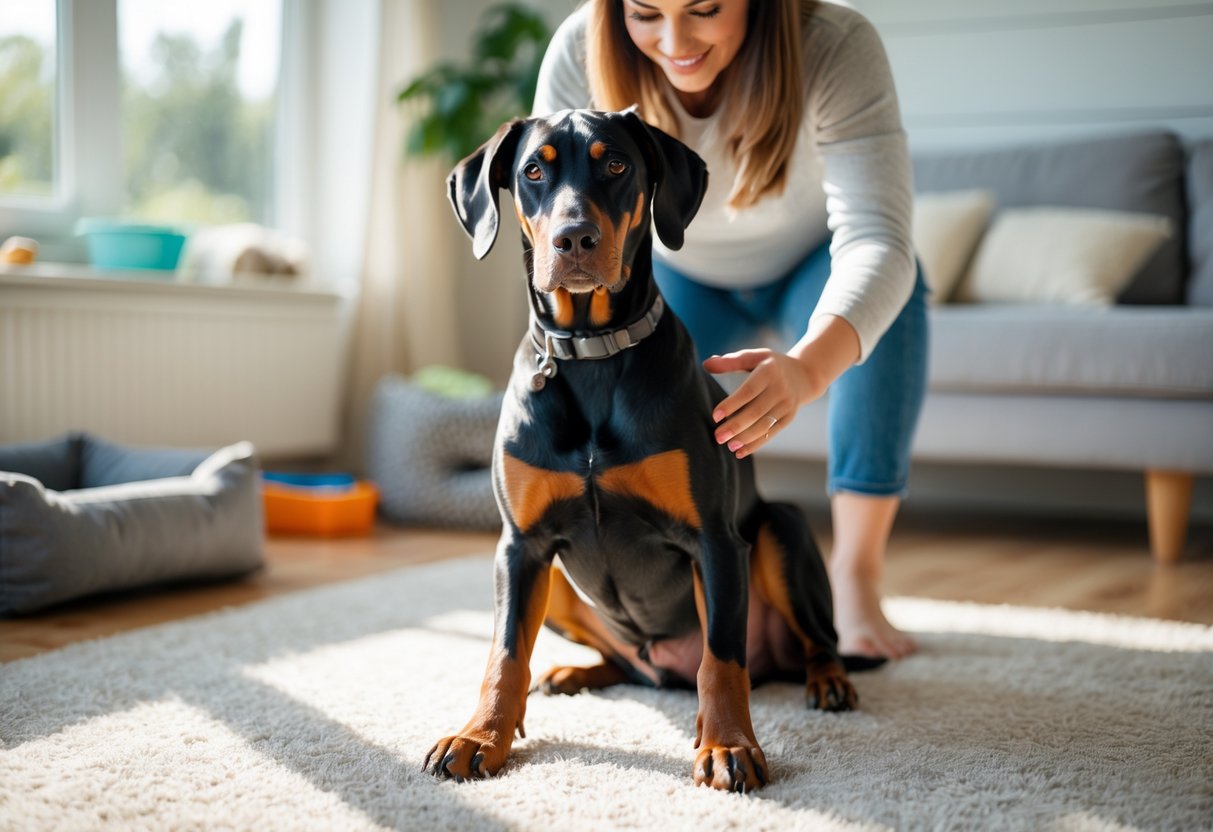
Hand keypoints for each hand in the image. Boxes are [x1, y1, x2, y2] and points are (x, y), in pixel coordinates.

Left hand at [702, 349, 825, 458]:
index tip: (716, 416)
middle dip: (736, 426)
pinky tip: (740, 452)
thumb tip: (706, 365)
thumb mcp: (753, 357)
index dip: (732, 404)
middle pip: (756, 411)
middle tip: (718, 437)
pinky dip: (756, 444)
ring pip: (764, 425)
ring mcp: (787, 405)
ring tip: (729, 446)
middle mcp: (781, 389)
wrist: (804, 375)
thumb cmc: (769, 365)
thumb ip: (730, 361)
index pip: (749, 391)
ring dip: (746, 438)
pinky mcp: (788, 418)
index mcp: (769, 371)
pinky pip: (771, 433)